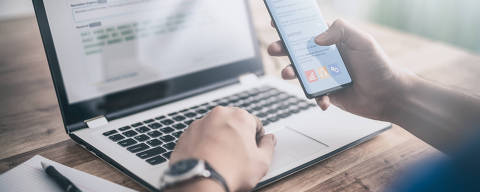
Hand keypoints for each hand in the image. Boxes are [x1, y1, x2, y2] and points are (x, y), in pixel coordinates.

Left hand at [169, 106, 276, 191]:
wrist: (199, 180)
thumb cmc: (231, 171)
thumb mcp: (261, 162)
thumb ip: (269, 146)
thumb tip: (270, 139)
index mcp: (240, 116)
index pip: (255, 123)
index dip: (257, 139)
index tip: (254, 149)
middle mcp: (219, 114)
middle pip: (234, 123)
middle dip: (237, 136)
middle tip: (238, 155)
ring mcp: (201, 123)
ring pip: (216, 128)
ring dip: (220, 139)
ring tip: (222, 158)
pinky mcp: (186, 133)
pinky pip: (201, 136)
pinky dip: (205, 144)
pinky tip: (209, 158)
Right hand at [268, 19, 409, 120]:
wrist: (388, 96)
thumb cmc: (379, 66)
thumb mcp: (363, 41)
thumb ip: (341, 31)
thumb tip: (317, 38)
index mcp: (334, 40)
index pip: (309, 30)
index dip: (292, 26)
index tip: (277, 23)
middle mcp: (326, 56)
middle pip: (298, 50)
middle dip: (283, 48)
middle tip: (274, 48)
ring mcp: (325, 74)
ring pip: (301, 72)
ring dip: (291, 72)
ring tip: (288, 73)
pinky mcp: (326, 92)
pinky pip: (314, 94)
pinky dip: (316, 97)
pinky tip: (324, 99)